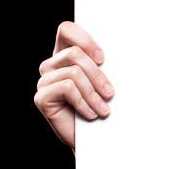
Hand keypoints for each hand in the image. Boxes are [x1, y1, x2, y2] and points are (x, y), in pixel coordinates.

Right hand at [34, 21, 113, 147]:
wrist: (96, 139)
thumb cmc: (104, 106)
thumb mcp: (107, 80)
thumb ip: (106, 63)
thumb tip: (128, 45)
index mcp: (66, 54)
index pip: (66, 29)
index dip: (84, 38)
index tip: (103, 58)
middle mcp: (52, 65)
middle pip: (74, 53)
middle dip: (98, 74)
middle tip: (110, 93)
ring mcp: (44, 81)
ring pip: (74, 72)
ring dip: (94, 93)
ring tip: (104, 109)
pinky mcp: (41, 97)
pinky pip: (67, 88)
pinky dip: (84, 102)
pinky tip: (91, 114)